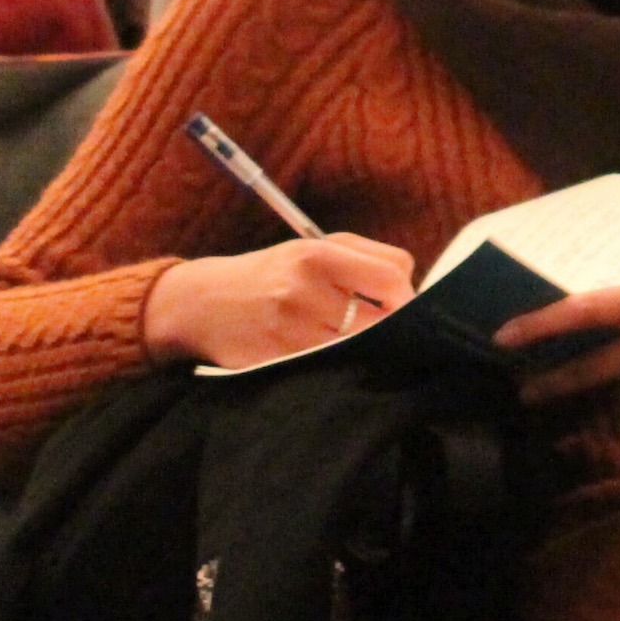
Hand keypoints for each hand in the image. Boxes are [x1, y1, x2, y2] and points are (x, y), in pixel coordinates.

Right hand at [142, 235, 416, 372]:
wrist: (205, 303)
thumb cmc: (273, 273)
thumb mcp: (312, 248)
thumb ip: (368, 257)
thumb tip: (413, 290)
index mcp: (316, 255)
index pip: (392, 279)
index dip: (407, 299)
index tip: (402, 308)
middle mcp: (301, 290)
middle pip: (381, 323)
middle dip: (391, 331)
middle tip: (386, 334)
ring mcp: (288, 331)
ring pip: (358, 352)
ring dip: (365, 353)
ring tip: (354, 345)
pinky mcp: (277, 364)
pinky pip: (331, 372)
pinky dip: (339, 369)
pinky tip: (330, 360)